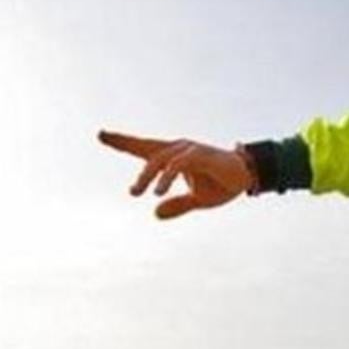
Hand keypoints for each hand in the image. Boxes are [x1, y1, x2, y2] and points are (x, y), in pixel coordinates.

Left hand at [98, 130, 253, 219]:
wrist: (247, 178)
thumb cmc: (221, 184)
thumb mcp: (197, 200)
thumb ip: (177, 205)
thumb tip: (155, 214)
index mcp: (174, 157)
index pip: (143, 147)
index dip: (122, 141)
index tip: (101, 134)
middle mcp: (178, 149)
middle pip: (146, 147)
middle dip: (124, 142)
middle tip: (106, 147)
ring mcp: (189, 150)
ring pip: (160, 159)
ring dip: (146, 176)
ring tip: (135, 192)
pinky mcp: (200, 155)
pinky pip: (178, 164)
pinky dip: (166, 177)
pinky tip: (158, 192)